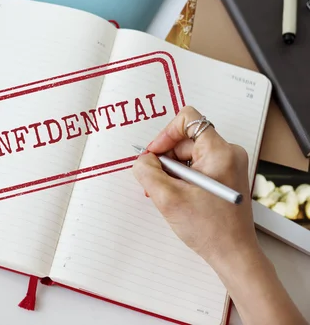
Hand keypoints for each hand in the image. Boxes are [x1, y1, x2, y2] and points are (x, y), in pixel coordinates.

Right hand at [132, 106, 259, 268]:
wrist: (233, 255)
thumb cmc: (210, 229)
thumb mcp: (168, 198)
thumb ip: (147, 172)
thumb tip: (141, 160)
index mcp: (220, 151)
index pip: (188, 120)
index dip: (165, 133)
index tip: (154, 154)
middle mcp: (228, 153)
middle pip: (185, 139)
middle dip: (165, 158)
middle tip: (155, 180)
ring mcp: (228, 166)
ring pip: (188, 155)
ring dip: (171, 171)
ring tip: (166, 193)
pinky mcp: (224, 177)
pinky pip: (196, 166)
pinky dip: (181, 178)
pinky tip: (176, 196)